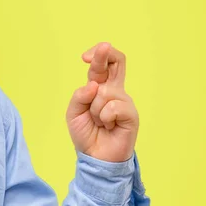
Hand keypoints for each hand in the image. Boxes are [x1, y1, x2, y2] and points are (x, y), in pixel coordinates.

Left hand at [66, 42, 138, 161]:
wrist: (95, 157)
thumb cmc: (86, 134)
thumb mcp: (73, 113)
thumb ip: (79, 97)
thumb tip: (93, 85)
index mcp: (100, 87)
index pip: (103, 65)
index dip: (98, 56)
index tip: (85, 57)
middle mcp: (114, 91)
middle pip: (118, 63)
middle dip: (108, 53)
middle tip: (103, 47)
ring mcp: (124, 101)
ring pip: (105, 91)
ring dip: (95, 109)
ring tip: (99, 122)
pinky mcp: (131, 114)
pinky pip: (113, 107)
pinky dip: (104, 117)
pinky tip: (108, 126)